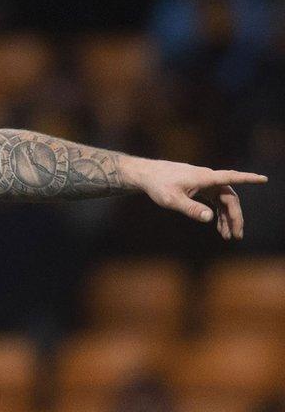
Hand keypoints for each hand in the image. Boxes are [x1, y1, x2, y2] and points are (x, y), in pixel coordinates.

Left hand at [132, 158, 267, 238]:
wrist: (147, 175)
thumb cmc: (158, 185)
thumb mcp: (172, 200)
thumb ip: (190, 208)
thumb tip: (209, 218)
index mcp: (204, 178)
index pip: (231, 177)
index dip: (248, 178)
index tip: (263, 179)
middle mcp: (208, 178)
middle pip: (229, 197)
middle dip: (235, 217)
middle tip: (236, 236)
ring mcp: (205, 183)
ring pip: (223, 201)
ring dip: (227, 218)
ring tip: (227, 236)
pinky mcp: (200, 187)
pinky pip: (215, 201)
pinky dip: (218, 213)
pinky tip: (218, 226)